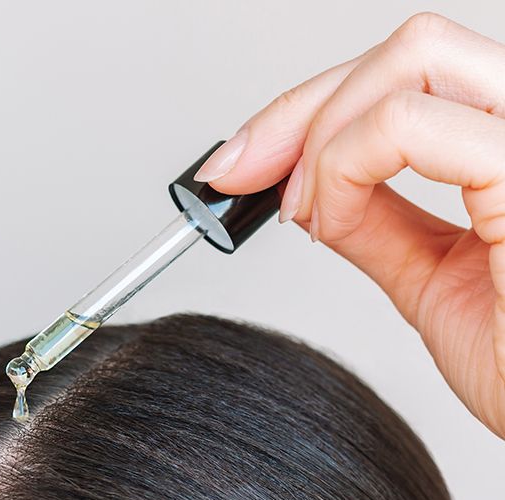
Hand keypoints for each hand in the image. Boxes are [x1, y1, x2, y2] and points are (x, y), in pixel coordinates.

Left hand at [194, 13, 504, 438]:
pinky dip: (343, 165)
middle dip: (301, 108)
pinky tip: (331, 221)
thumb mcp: (428, 278)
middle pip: (409, 49)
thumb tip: (308, 187)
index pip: (414, 70)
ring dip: (323, 135)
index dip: (313, 106)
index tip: (245, 161)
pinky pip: (413, 126)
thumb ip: (373, 221)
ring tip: (307, 214)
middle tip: (242, 174)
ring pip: (412, 60)